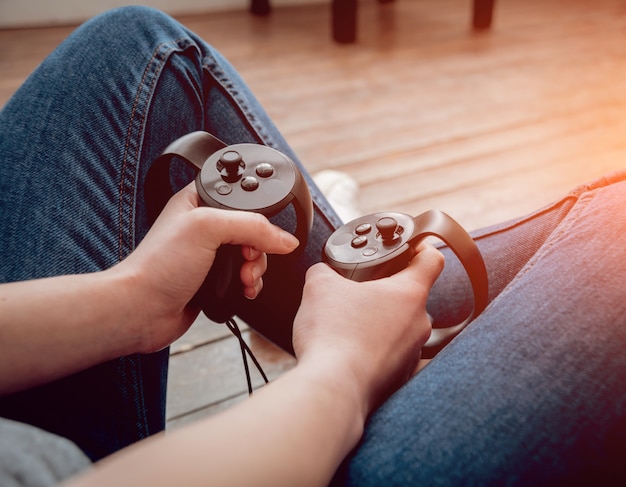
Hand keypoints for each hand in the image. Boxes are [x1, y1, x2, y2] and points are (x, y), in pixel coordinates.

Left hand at [115, 183, 298, 352]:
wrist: (142, 311)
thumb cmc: (160, 265)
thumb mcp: (208, 228)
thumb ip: (252, 226)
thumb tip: (285, 239)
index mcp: (199, 201)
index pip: (244, 197)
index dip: (257, 212)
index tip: (260, 231)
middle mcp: (206, 226)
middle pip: (254, 229)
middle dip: (259, 248)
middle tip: (245, 258)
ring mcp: (210, 254)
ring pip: (253, 255)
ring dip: (256, 269)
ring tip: (244, 279)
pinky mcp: (214, 279)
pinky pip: (246, 278)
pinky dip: (251, 284)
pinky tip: (244, 290)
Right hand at [292, 242, 443, 415]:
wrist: (333, 389)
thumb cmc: (334, 338)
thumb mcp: (319, 287)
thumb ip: (324, 271)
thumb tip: (323, 274)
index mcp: (409, 294)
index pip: (432, 260)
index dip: (421, 249)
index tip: (410, 249)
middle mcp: (419, 324)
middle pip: (410, 297)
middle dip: (385, 293)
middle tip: (358, 293)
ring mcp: (412, 354)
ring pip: (400, 328)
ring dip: (379, 323)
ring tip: (348, 327)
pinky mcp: (400, 378)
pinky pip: (390, 355)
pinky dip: (373, 350)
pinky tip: (349, 352)